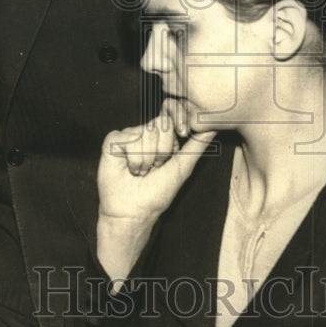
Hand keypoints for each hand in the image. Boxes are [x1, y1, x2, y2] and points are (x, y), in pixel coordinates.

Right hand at [96, 101, 215, 282]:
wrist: (134, 211)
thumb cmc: (157, 193)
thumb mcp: (182, 167)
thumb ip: (197, 146)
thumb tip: (212, 127)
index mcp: (163, 137)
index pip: (173, 115)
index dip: (178, 125)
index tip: (180, 140)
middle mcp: (145, 133)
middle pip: (162, 123)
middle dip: (163, 151)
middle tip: (155, 167)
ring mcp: (129, 135)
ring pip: (147, 132)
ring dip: (147, 159)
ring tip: (141, 171)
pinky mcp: (113, 140)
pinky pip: (129, 139)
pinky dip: (133, 160)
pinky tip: (128, 169)